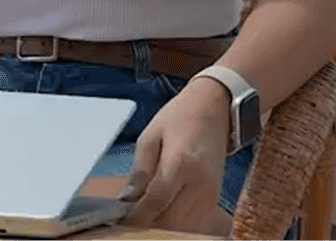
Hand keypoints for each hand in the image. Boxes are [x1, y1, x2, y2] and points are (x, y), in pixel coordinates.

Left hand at [119, 77, 231, 231]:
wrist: (214, 108)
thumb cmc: (180, 117)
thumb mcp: (150, 136)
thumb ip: (139, 170)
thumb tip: (127, 199)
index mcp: (181, 163)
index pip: (157, 201)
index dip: (137, 215)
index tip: (121, 220)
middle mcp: (200, 184)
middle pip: (171, 220)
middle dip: (147, 223)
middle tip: (128, 219)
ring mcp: (211, 194)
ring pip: (182, 227)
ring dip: (161, 225)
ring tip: (143, 214)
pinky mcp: (215, 199)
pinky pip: (192, 222)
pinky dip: (175, 222)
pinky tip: (160, 211)